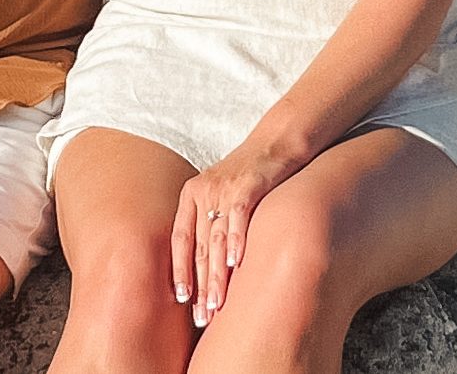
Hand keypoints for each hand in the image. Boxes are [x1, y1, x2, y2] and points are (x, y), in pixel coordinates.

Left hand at [173, 138, 303, 327]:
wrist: (278, 140)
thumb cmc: (252, 174)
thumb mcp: (223, 192)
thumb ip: (211, 221)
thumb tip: (208, 266)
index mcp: (191, 194)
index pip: (179, 239)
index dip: (179, 270)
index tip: (183, 300)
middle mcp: (203, 191)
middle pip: (199, 246)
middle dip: (200, 285)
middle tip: (202, 316)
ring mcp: (225, 188)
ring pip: (216, 239)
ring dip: (217, 275)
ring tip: (217, 303)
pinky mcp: (248, 185)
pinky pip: (238, 218)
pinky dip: (237, 242)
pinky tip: (237, 265)